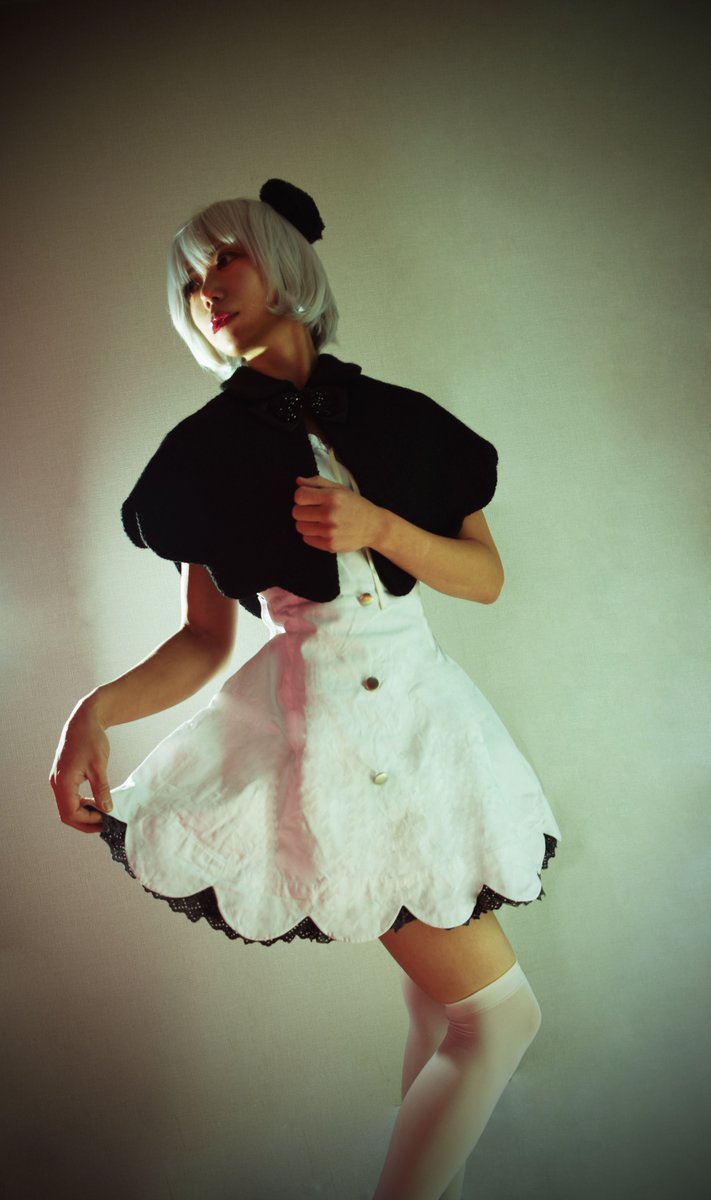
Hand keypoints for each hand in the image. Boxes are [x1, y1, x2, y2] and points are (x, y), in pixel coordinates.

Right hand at [49, 699, 112, 833]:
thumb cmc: (91, 740)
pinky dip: (82, 804)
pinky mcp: (63, 777)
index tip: (106, 819)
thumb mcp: (99, 767)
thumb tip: (107, 810)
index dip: (88, 820)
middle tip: (105, 824)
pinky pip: (69, 798)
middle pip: (67, 814)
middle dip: (85, 822)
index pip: (71, 813)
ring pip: (67, 807)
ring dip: (84, 814)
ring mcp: (58, 780)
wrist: (84, 721)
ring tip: (102, 815)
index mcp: (63, 782)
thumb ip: (102, 790)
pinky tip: (95, 803)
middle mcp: (57, 784)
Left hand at [293, 475, 383, 552]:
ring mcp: (330, 531)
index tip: (308, 499)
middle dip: (302, 510)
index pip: (300, 496)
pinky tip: (322, 530)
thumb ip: (318, 483)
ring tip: (317, 521)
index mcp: (332, 497)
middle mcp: (330, 514)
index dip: (301, 496)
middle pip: (296, 512)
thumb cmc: (356, 506)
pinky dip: (311, 535)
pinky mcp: (330, 545)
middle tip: (312, 511)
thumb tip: (299, 481)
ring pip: (300, 527)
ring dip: (306, 523)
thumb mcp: (339, 489)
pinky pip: (307, 539)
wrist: (373, 526)